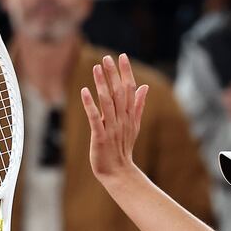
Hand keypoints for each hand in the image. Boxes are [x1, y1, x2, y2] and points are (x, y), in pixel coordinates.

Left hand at [81, 54, 148, 179]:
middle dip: (113, 75)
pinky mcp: (100, 137)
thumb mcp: (134, 125)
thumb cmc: (123, 149)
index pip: (130, 90)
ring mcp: (112, 128)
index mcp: (130, 116)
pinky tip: (84, 91)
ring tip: (96, 68)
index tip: (122, 56)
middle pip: (119, 93)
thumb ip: (139, 105)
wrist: (119, 173)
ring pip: (107, 103)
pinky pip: (95, 119)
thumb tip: (145, 87)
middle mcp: (122, 120)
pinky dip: (90, 105)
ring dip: (102, 85)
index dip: (126, 73)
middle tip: (107, 57)